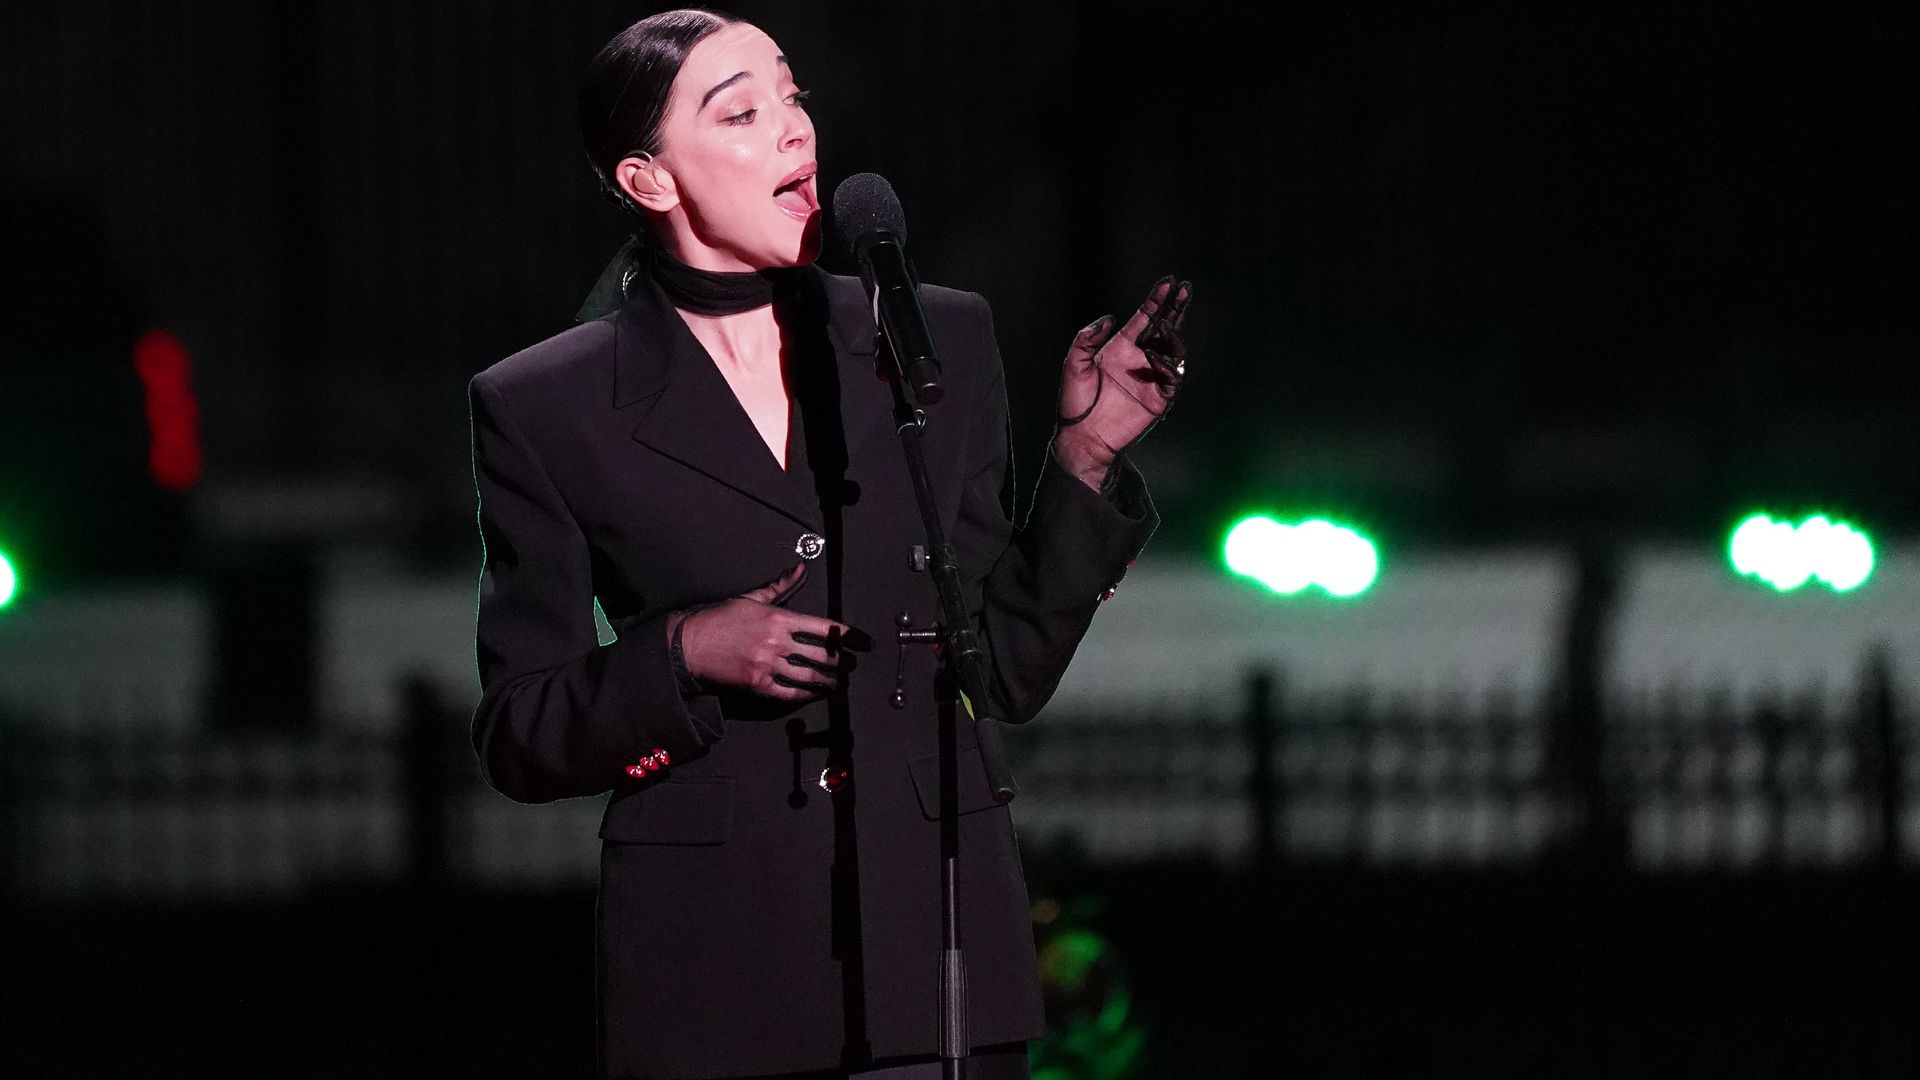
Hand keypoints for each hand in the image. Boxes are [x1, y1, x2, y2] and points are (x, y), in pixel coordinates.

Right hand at [672, 563, 869, 701]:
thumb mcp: (750, 598)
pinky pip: (789, 692)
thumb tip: (800, 569)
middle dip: (842, 662)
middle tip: (852, 665)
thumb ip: (780, 587)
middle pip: (822, 656)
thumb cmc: (719, 620)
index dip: (849, 636)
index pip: (824, 628)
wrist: (689, 645)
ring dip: (828, 681)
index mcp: (778, 619)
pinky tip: (814, 693)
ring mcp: (768, 665)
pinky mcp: (757, 684)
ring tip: (839, 682)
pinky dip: (805, 694)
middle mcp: (777, 643)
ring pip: (809, 677)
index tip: (865, 643)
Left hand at [1054, 275, 1193, 484]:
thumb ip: (1086, 338)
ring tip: (1168, 323)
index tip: (1168, 282)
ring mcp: (1151, 377)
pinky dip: (1167, 365)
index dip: (1157, 299)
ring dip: (1174, 334)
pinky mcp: (1159, 399)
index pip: (1145, 317)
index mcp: (1122, 347)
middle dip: (1176, 308)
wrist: (1082, 436)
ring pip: (1173, 350)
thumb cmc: (1075, 402)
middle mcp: (1140, 358)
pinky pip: (1172, 378)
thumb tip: (1109, 318)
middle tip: (1185, 288)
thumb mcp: (1073, 364)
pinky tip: (1153, 356)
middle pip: (1165, 328)